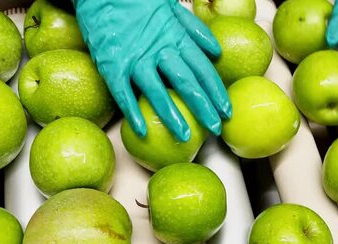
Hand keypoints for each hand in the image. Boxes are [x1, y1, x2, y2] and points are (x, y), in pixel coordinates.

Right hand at [74, 0, 230, 140]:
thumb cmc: (139, 1)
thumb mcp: (172, 8)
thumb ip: (195, 30)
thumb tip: (216, 52)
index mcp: (176, 37)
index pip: (203, 68)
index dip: (216, 91)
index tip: (226, 111)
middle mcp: (159, 49)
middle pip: (187, 82)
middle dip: (203, 107)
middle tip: (215, 129)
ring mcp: (135, 57)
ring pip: (157, 90)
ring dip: (171, 115)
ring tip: (184, 136)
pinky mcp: (111, 63)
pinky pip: (122, 91)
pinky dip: (131, 111)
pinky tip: (141, 130)